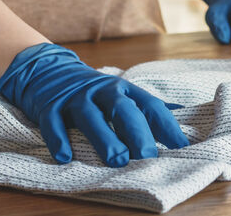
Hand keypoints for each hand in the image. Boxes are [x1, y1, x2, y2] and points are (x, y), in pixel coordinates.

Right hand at [0, 43, 189, 166]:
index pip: (150, 105)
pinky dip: (58, 139)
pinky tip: (65, 157)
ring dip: (105, 138)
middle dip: (137, 132)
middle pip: (122, 109)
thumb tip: (183, 113)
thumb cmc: (93, 91)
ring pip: (91, 116)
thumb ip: (147, 106)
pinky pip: (53, 122)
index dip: (166, 126)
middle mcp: (102, 91)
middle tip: (148, 157)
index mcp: (124, 90)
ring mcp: (75, 98)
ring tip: (117, 161)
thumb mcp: (121, 92)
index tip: (180, 148)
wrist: (47, 69)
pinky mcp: (49, 106)